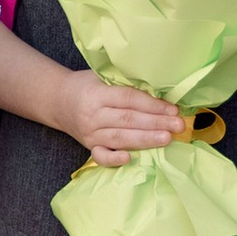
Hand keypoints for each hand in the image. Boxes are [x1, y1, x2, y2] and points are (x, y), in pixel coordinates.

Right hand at [58, 71, 182, 164]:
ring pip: (120, 137)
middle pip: (128, 119)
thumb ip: (125, 83)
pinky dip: (114, 159)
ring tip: (167, 138)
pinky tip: (129, 158)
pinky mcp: (89, 146)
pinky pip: (100, 156)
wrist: (58, 100)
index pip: (128, 99)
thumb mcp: (102, 76)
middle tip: (178, 125)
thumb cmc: (87, 86)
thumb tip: (161, 93)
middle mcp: (92, 114)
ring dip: (145, 139)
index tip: (173, 109)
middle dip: (156, 123)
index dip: (152, 105)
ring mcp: (90, 133)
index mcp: (96, 93)